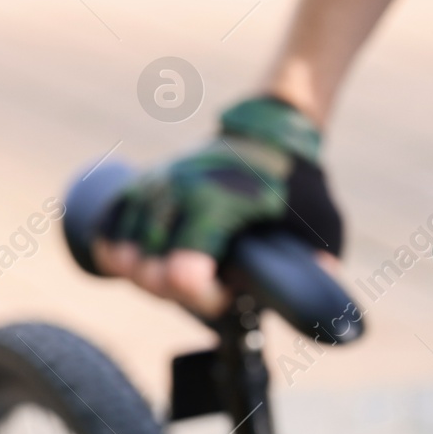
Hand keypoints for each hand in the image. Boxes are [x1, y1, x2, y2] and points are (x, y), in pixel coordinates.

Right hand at [95, 97, 343, 316]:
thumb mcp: (322, 221)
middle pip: (146, 270)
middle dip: (175, 293)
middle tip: (208, 288)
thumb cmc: (297, 182)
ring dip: (145, 276)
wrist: (270, 134)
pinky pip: (110, 223)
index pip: (182, 273)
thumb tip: (318, 299)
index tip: (227, 296)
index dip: (201, 299)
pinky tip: (133, 264)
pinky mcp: (143, 184)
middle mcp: (176, 194)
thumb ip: (320, 261)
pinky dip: (114, 249)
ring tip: (178, 277)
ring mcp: (155, 186)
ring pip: (122, 249)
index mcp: (216, 204)